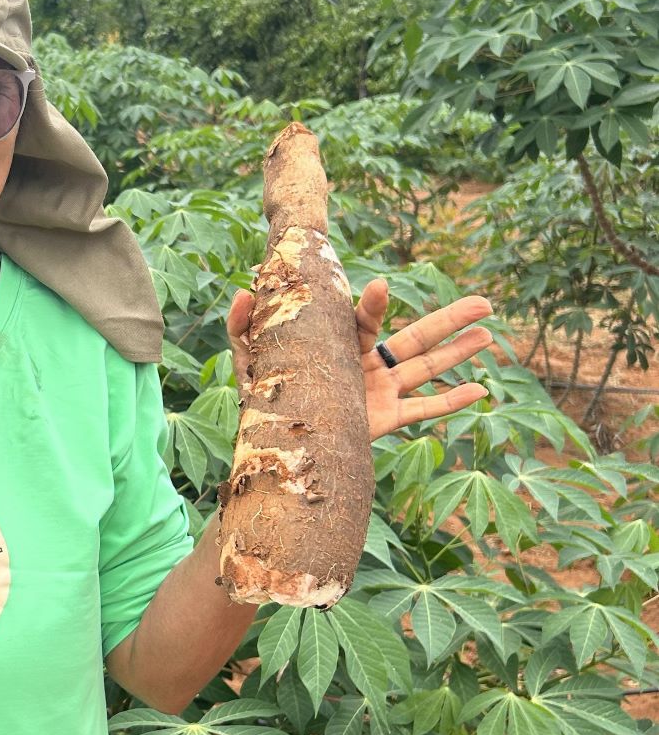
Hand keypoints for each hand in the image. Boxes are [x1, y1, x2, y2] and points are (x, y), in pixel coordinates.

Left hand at [225, 277, 494, 440]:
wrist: (279, 446)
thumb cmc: (267, 398)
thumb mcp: (252, 362)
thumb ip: (244, 327)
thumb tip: (243, 290)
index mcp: (339, 346)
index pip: (361, 323)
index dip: (371, 308)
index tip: (378, 288)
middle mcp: (365, 364)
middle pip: (415, 337)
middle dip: (449, 320)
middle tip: (484, 302)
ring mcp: (379, 391)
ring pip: (426, 368)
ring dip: (458, 354)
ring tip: (490, 335)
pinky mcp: (385, 419)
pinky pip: (423, 409)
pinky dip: (451, 401)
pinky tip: (481, 391)